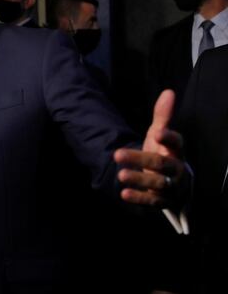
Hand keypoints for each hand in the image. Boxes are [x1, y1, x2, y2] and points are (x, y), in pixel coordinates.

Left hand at [115, 90, 187, 207]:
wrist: (173, 183)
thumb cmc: (164, 153)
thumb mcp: (160, 134)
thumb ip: (163, 116)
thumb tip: (168, 92)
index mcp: (176, 150)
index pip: (177, 143)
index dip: (168, 138)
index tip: (157, 132)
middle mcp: (176, 168)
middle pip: (161, 164)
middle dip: (140, 159)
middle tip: (117, 154)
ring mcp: (170, 186)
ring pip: (156, 183)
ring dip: (138, 179)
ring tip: (121, 175)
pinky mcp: (162, 200)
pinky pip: (151, 201)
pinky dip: (138, 198)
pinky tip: (123, 193)